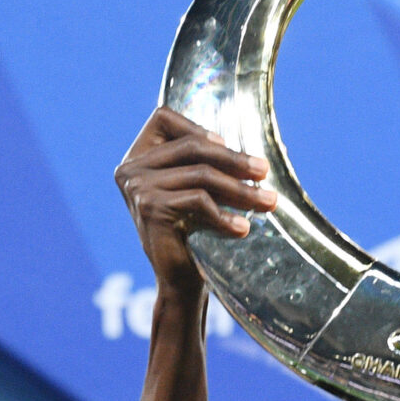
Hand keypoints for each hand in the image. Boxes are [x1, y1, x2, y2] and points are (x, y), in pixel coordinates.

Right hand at [114, 107, 274, 296]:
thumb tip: (251, 152)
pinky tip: (243, 229)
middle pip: (191, 147)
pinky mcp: (150, 209)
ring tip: (268, 202)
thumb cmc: (193, 233)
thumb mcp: (196, 189)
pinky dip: (225, 215)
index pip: (163, 118)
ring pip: (201, 174)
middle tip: (265, 171)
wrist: (178, 282)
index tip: (227, 144)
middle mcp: (131, 169)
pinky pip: (198, 200)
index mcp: (137, 157)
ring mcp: (137, 188)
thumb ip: (205, 162)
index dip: (197, 126)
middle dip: (234, 159)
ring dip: (241, 189)